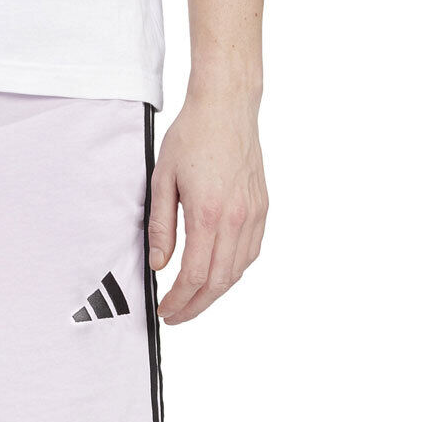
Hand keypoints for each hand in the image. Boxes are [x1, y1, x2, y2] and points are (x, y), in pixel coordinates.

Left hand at [149, 93, 267, 323]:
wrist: (227, 106)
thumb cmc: (193, 136)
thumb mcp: (163, 180)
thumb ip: (161, 226)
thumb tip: (158, 263)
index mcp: (208, 214)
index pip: (195, 275)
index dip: (178, 300)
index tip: (165, 309)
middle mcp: (236, 218)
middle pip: (219, 282)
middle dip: (196, 306)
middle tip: (177, 315)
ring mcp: (253, 214)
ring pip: (238, 271)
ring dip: (216, 292)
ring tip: (194, 299)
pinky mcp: (262, 207)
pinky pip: (251, 252)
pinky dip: (234, 271)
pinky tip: (218, 274)